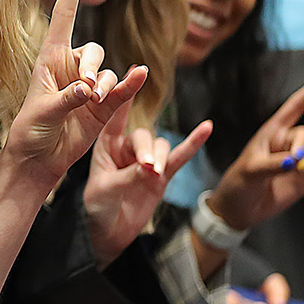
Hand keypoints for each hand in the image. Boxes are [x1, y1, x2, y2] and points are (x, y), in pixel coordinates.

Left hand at [3, 0, 148, 187]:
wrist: (40, 158)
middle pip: (92, 50)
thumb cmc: (30, 131)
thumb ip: (65, 100)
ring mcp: (90, 86)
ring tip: (92, 102)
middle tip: (86, 89)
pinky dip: (130, 84)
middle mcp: (71, 69)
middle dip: (91, 66)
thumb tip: (89, 90)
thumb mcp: (42, 113)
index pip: (63, 18)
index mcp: (49, 60)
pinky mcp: (104, 106)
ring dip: (105, 85)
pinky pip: (122, 90)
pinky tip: (140, 76)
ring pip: (108, 73)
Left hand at [84, 100, 212, 267]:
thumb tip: (151, 170)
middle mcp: (127, 148)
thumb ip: (127, 176)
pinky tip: (206, 128)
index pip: (115, 115)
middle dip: (146, 150)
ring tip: (154, 174)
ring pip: (161, 147)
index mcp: (105, 145)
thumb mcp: (105, 190)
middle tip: (146, 167)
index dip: (124, 95)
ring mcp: (146, 160)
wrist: (108, 232)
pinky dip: (193, 143)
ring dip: (160, 158)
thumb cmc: (97, 207)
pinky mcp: (162, 175)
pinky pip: (180, 156)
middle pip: (143, 136)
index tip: (135, 71)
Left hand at [207, 72, 303, 230]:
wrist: (238, 209)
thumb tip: (296, 163)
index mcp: (270, 134)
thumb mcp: (250, 171)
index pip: (293, 108)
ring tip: (294, 173)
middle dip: (302, 147)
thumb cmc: (237, 184)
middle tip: (293, 162)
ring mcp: (298, 164)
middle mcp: (286, 146)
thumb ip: (273, 165)